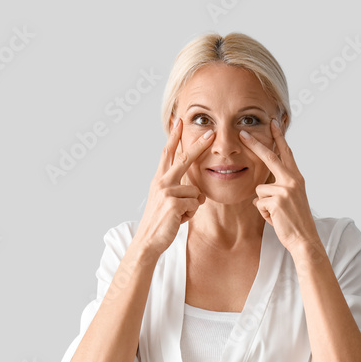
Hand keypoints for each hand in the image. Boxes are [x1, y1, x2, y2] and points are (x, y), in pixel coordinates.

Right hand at [133, 118, 213, 257]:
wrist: (149, 240)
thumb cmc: (161, 222)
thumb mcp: (167, 201)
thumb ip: (178, 190)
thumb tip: (198, 192)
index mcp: (159, 179)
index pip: (168, 153)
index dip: (174, 137)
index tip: (179, 121)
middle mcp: (161, 182)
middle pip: (184, 159)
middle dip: (199, 145)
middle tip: (211, 132)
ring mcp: (167, 191)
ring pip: (196, 192)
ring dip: (192, 206)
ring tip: (179, 214)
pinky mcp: (174, 203)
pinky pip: (195, 203)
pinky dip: (191, 214)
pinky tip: (178, 219)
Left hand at [240, 118, 317, 253]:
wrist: (304, 239)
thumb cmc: (295, 221)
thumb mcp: (292, 199)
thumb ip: (281, 187)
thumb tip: (262, 187)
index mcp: (297, 178)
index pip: (286, 153)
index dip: (279, 138)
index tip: (273, 123)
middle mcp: (293, 180)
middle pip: (270, 157)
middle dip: (255, 144)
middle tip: (242, 132)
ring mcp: (285, 189)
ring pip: (259, 190)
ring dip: (264, 205)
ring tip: (277, 215)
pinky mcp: (276, 200)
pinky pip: (258, 203)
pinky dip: (264, 214)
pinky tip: (276, 219)